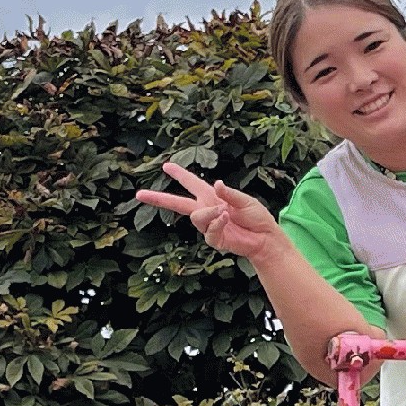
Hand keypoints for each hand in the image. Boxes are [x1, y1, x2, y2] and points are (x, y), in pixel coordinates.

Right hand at [135, 162, 281, 259]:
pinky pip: (209, 230)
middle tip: (139, 194)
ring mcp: (208, 225)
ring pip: (196, 217)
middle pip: (177, 203)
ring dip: (209, 213)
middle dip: (159, 198)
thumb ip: (230, 193)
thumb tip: (216, 183)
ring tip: (225, 212)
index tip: (166, 166)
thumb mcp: (245, 201)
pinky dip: (217, 223)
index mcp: (212, 197)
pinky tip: (226, 220)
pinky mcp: (214, 239)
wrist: (266, 238)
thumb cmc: (257, 218)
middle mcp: (206, 210)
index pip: (192, 183)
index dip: (180, 174)